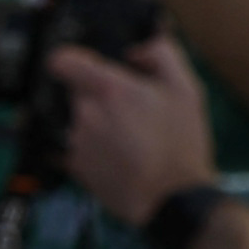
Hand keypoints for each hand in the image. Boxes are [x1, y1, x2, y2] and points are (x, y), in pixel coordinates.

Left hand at [51, 28, 221, 226]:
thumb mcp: (187, 90)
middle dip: (95, 95)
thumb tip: (137, 48)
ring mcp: (76, 141)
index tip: (83, 65)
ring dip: (95, 123)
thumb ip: (162, 55)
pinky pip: (77, 146)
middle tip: (126, 109)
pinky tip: (119, 155)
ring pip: (78, 120)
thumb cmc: (181, 143)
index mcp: (108, 89)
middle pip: (75, 92)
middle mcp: (84, 113)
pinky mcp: (74, 166)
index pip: (61, 60)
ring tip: (127, 137)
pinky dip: (93, 147)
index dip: (70, 59)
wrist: (171, 200)